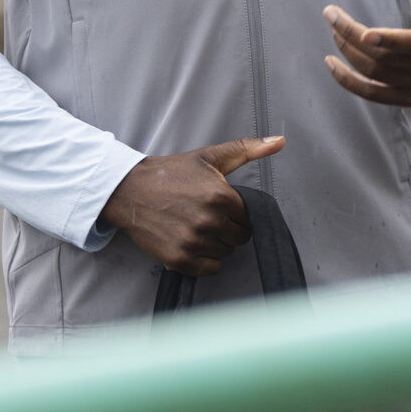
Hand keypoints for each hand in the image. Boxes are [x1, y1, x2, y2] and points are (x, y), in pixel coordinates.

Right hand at [99, 136, 282, 273]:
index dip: (236, 213)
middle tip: (208, 217)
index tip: (220, 207)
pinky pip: (209, 269)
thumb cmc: (171, 173)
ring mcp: (193, 242)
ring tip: (197, 227)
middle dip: (229, 229)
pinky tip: (193, 244)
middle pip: (239, 238)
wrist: (130, 191)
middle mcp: (209, 221)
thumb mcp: (210, 157)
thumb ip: (248, 149)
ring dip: (216, 244)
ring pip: (225, 253)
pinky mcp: (178, 258)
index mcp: (221, 197)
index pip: (248, 218)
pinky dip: (205, 261)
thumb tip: (280, 142)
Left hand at [322, 0, 410, 107]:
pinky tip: (332, 66)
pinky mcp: (405, 98)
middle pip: (383, 58)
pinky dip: (350, 83)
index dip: (388, 41)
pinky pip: (373, 95)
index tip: (364, 34)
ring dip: (349, 55)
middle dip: (352, 38)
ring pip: (375, 74)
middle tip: (332, 16)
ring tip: (334, 33)